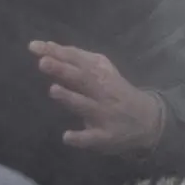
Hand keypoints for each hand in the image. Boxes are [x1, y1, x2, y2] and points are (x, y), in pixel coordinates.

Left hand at [32, 42, 166, 149]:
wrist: (149, 121)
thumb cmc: (117, 93)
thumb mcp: (105, 72)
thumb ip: (80, 61)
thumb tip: (49, 48)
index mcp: (102, 73)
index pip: (77, 59)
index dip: (57, 52)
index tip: (34, 46)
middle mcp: (103, 92)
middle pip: (81, 79)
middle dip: (63, 70)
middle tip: (42, 62)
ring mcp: (104, 114)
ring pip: (85, 105)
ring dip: (70, 98)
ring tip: (53, 90)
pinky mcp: (105, 136)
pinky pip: (91, 137)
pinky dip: (80, 138)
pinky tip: (67, 137)